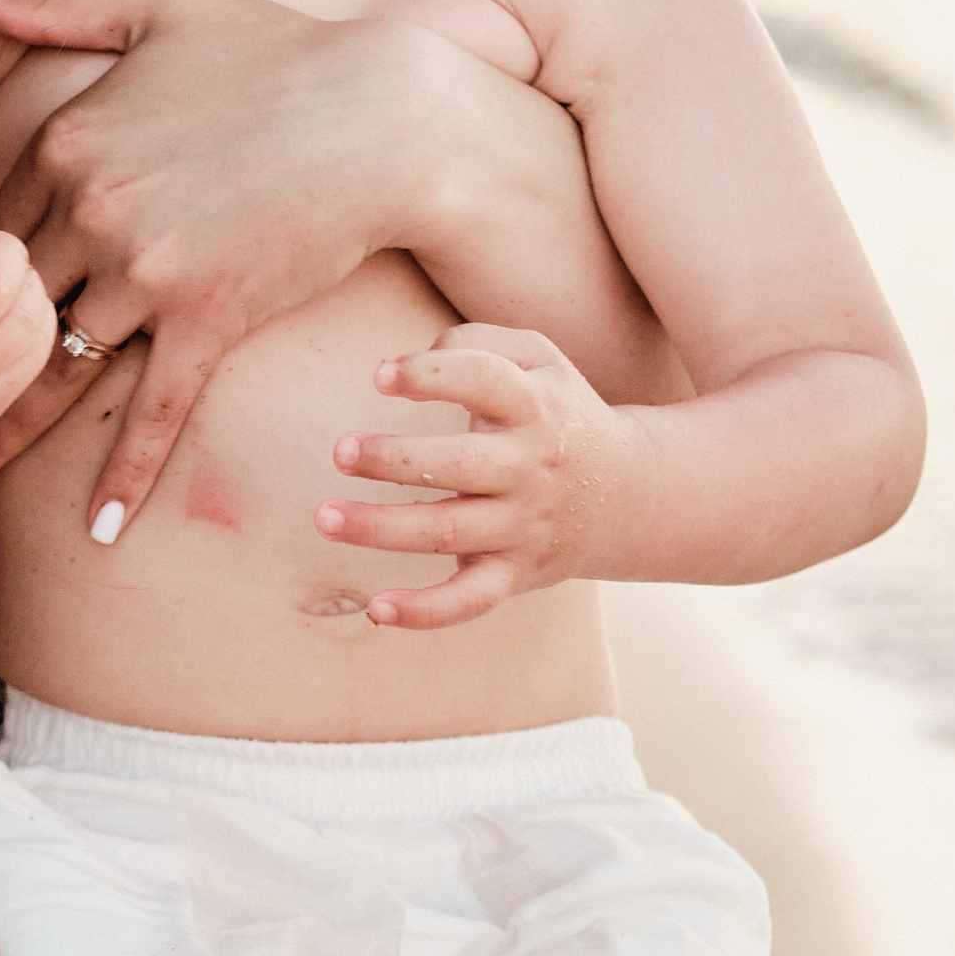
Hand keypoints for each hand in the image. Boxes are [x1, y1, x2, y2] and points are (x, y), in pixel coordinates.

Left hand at [0, 0, 505, 530]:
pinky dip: (126, 472)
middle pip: (7, 305)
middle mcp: (93, 210)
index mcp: (68, 139)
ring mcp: (148, 273)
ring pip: (59, 366)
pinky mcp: (209, 320)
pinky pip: (154, 410)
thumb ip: (52, 2)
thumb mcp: (157, 1)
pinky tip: (99, 529)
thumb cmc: (278, 48)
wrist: (385, 113)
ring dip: (11, 426)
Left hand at [316, 324, 631, 629]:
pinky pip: (469, 601)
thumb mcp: (536, 359)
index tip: (379, 376)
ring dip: (383, 528)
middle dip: (396, 460)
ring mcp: (523, 525)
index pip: (486, 382)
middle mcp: (531, 467)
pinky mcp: (515, 573)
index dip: (432, 375)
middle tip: (340, 451)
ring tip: (325, 517)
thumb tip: (400, 365)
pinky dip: (426, 612)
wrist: (628, 493)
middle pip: (461, 465)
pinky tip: (378, 608)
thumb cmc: (554, 412)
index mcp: (536, 406)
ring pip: (449, 532)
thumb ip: (473, 343)